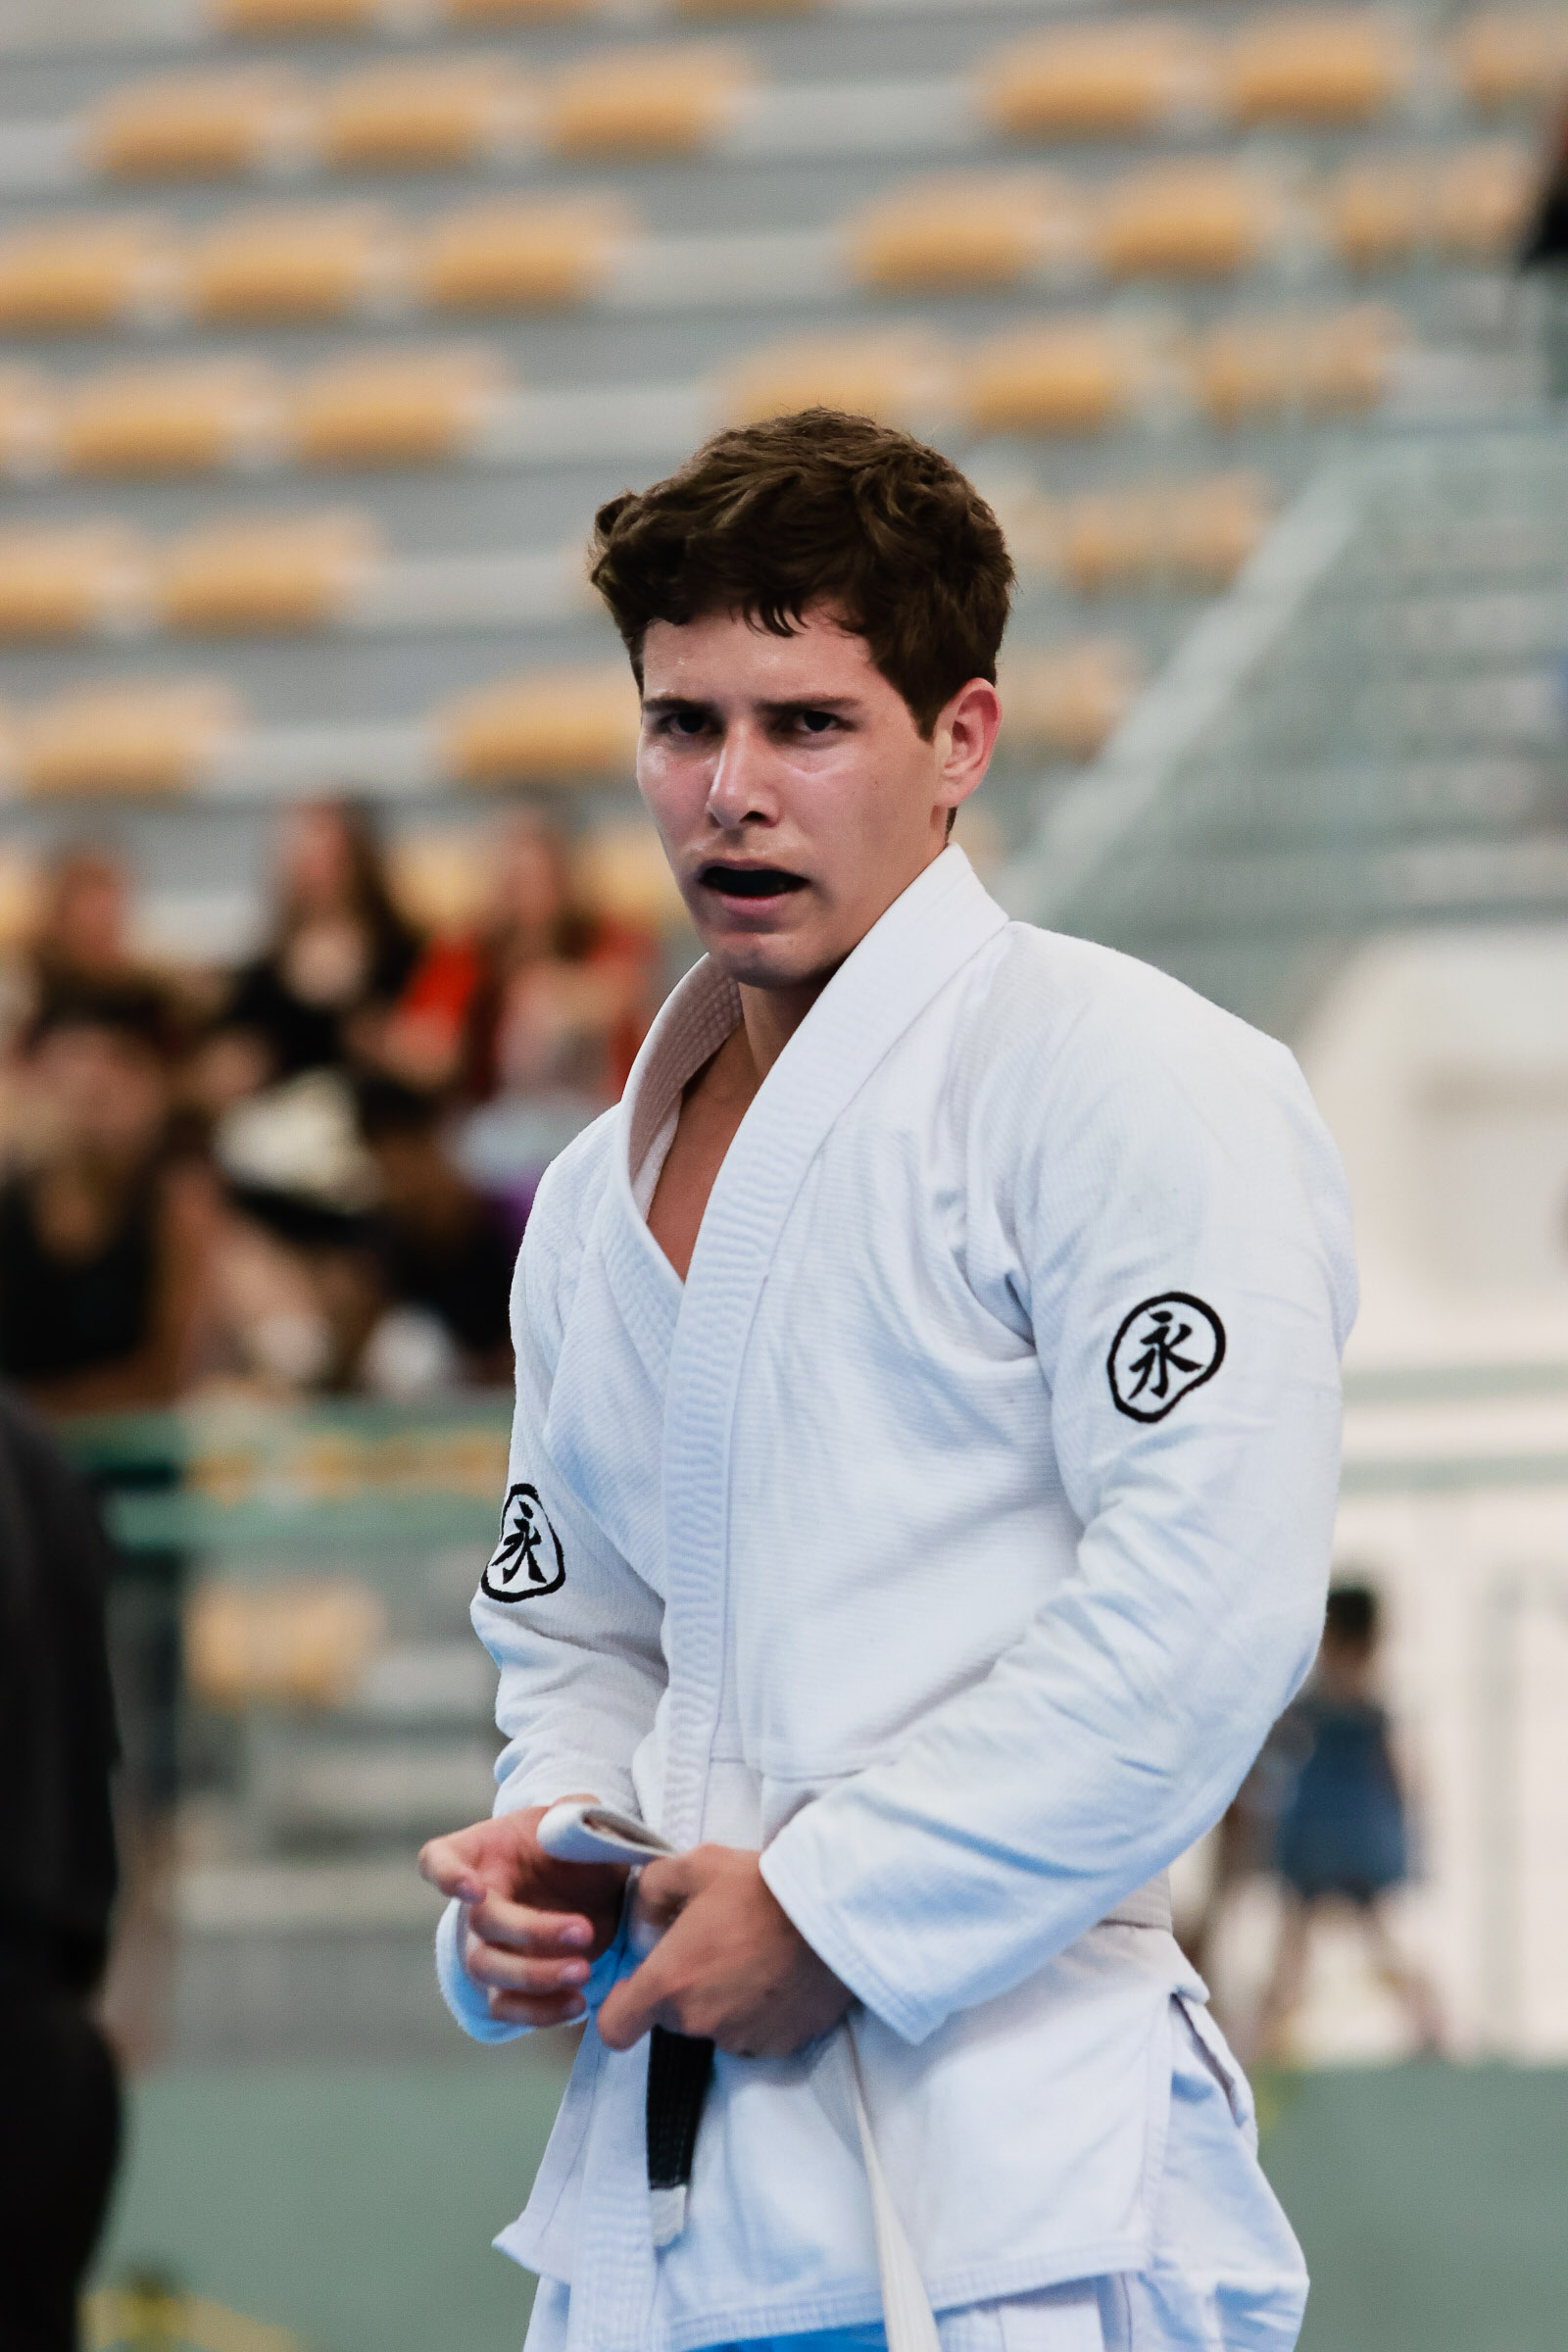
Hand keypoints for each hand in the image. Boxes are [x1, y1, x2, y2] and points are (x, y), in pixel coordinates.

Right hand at [419, 1800, 627, 2028]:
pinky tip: (576, 2003)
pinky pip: (505, 2008)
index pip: (439, 1860)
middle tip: (584, 1932)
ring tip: (584, 1972)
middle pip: (480, 1925)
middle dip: (532, 1932)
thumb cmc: (566, 1848)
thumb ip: (575, 1811)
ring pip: (488, 1971)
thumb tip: (574, 1808)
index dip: (447, 1876)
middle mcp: (474, 1903)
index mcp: (481, 1853)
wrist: (582, 1888)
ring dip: (536, 1976)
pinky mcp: (504, 1986)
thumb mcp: (574, 1820)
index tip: (473, 1889)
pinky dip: (540, 2011)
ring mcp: (483, 1946)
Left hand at [596, 1845, 850, 2058]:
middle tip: (714, 1945)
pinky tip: (777, 1974)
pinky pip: (753, 2033)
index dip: (621, 2007)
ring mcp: (742, 2038)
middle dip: (683, 1987)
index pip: (615, 2028)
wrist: (833, 1910)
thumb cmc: (760, 1886)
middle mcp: (699, 2022)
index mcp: (669, 1982)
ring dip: (722, 2000)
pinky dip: (758, 2011)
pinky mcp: (780, 2044)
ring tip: (753, 1955)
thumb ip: (651, 1889)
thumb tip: (641, 1918)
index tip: (640, 1982)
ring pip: (714, 2025)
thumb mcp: (695, 1865)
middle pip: (671, 2018)